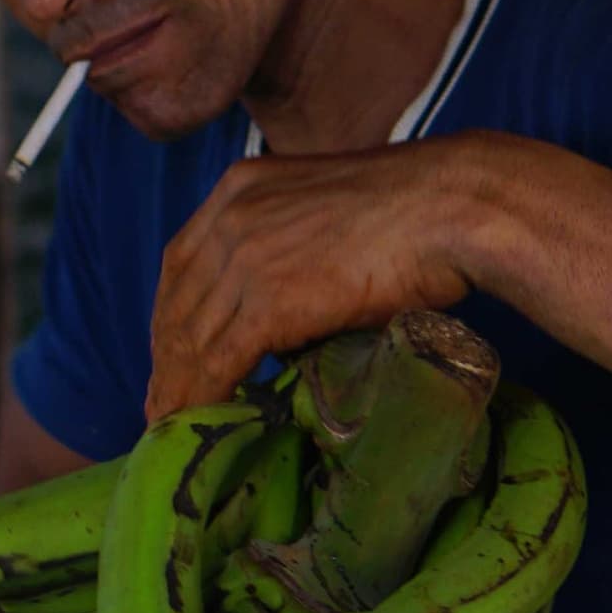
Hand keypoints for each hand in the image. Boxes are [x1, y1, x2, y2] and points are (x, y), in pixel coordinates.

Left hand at [144, 140, 491, 419]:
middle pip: (178, 302)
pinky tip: (199, 419)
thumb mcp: (329, 214)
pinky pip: (220, 360)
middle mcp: (231, 218)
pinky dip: (203, 395)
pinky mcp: (270, 301)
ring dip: (178, 387)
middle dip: (166, 358)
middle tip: (160, 400)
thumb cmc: (417, 211)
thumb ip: (293, 249)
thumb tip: (287, 309)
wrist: (452, 206)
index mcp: (241, 188)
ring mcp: (246, 257)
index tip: (167, 351)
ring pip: (193, 336)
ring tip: (172, 423)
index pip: (182, 261)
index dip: (169, 313)